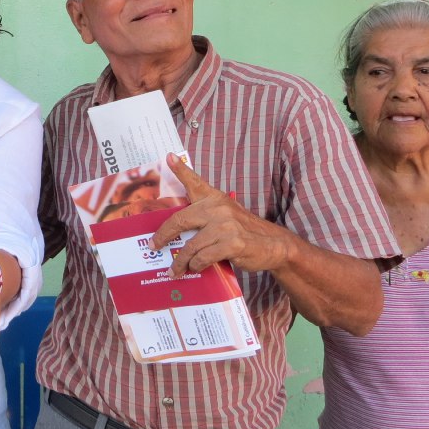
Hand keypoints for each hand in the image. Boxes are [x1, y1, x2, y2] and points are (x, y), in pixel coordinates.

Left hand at [156, 154, 291, 277]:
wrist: (274, 244)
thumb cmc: (243, 231)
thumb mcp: (225, 215)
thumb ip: (204, 216)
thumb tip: (175, 232)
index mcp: (215, 198)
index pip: (195, 182)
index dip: (181, 169)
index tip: (169, 157)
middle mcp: (218, 208)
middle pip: (181, 220)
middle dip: (164, 235)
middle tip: (154, 246)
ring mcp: (226, 226)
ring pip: (191, 246)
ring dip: (180, 261)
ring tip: (174, 270)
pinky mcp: (233, 244)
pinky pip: (203, 257)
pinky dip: (196, 265)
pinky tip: (195, 269)